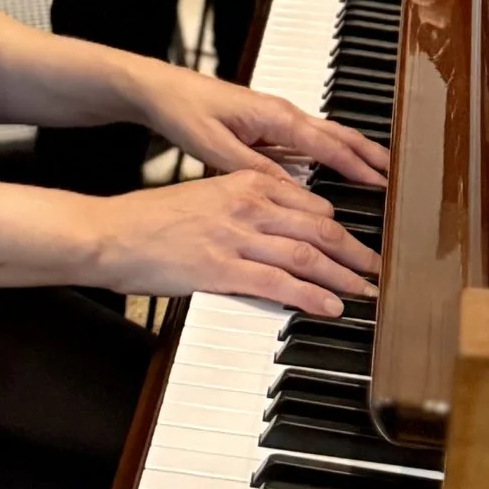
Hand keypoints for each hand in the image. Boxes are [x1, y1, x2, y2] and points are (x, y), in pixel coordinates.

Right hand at [85, 165, 377, 316]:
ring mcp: (236, 236)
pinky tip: (329, 306)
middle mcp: (247, 204)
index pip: (310, 201)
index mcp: (244, 181)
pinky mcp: (222, 269)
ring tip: (364, 291)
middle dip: (355, 250)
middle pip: (319, 227)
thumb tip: (278, 225)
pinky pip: (279, 283)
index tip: (358, 241)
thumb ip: (244, 206)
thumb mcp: (206, 197)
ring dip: (343, 276)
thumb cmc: (152, 220)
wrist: (111, 233)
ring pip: (307, 254)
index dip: (342, 225)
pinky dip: (311, 295)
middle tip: (377, 268)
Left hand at [138, 62, 389, 190]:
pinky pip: (309, 140)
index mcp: (276, 116)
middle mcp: (283, 114)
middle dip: (368, 154)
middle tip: (396, 176)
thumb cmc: (187, 112)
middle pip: (338, 135)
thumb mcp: (217, 148)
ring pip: (327, 136)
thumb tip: (291, 189)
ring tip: (377, 172)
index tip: (382, 183)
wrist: (164, 91)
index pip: (328, 145)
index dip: (357, 166)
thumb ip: (255, 169)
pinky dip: (330, 152)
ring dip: (353, 152)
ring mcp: (277, 118)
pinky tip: (335, 167)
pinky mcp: (268, 125)